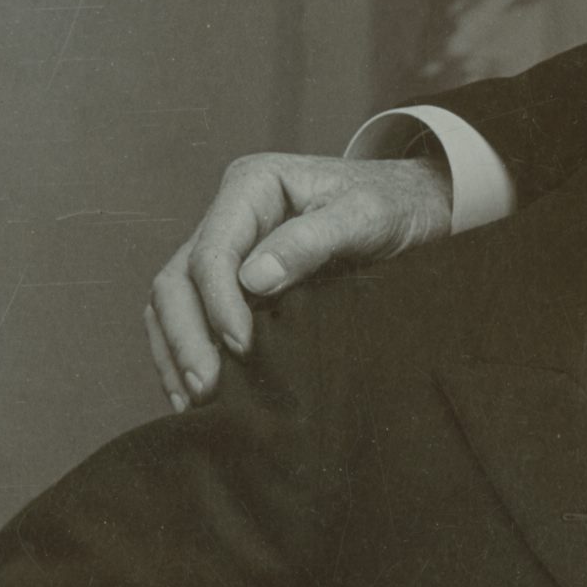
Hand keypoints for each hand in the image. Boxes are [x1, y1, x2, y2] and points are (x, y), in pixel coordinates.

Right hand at [148, 149, 454, 408]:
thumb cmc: (392, 205)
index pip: (212, 251)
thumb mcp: (365, 216)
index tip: (241, 346)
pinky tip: (192, 391)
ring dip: (176, 351)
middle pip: (179, 278)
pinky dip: (185, 351)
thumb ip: (311, 241)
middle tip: (205, 388)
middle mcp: (229, 214)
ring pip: (174, 301)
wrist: (413, 207)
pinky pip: (193, 315)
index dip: (217, 302)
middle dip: (185, 335)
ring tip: (190, 401)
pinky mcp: (234, 280)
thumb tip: (252, 279)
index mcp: (251, 186)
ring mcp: (228, 247)